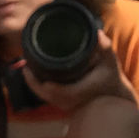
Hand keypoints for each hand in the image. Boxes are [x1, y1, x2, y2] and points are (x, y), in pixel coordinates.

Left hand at [21, 31, 138, 111]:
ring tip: (27, 67)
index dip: (35, 79)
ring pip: (43, 96)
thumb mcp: (110, 61)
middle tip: (24, 63)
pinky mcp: (64, 104)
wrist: (114, 98)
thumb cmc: (111, 78)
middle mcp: (68, 101)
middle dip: (30, 79)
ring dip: (33, 83)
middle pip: (41, 92)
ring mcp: (65, 104)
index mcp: (75, 92)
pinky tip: (36, 77)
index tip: (28, 65)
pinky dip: (39, 88)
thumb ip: (105, 47)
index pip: (49, 88)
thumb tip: (97, 32)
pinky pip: (47, 97)